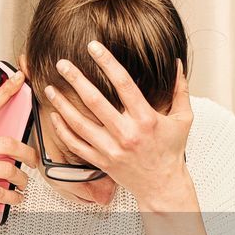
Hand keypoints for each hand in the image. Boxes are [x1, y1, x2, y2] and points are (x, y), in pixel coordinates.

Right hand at [0, 69, 38, 234]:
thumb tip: (3, 133)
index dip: (6, 91)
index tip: (19, 79)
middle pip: (8, 144)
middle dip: (28, 154)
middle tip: (34, 160)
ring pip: (8, 170)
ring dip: (21, 179)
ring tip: (22, 182)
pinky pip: (0, 191)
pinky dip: (13, 197)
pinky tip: (15, 197)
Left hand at [45, 42, 193, 209]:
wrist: (162, 186)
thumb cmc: (171, 152)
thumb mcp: (183, 119)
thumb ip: (180, 90)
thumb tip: (177, 64)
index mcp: (146, 119)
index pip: (123, 84)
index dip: (107, 62)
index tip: (94, 47)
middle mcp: (126, 134)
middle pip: (95, 101)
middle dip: (76, 79)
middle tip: (62, 64)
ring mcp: (111, 149)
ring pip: (80, 123)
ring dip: (62, 104)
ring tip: (50, 88)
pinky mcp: (101, 161)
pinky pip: (76, 145)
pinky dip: (62, 130)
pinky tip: (55, 116)